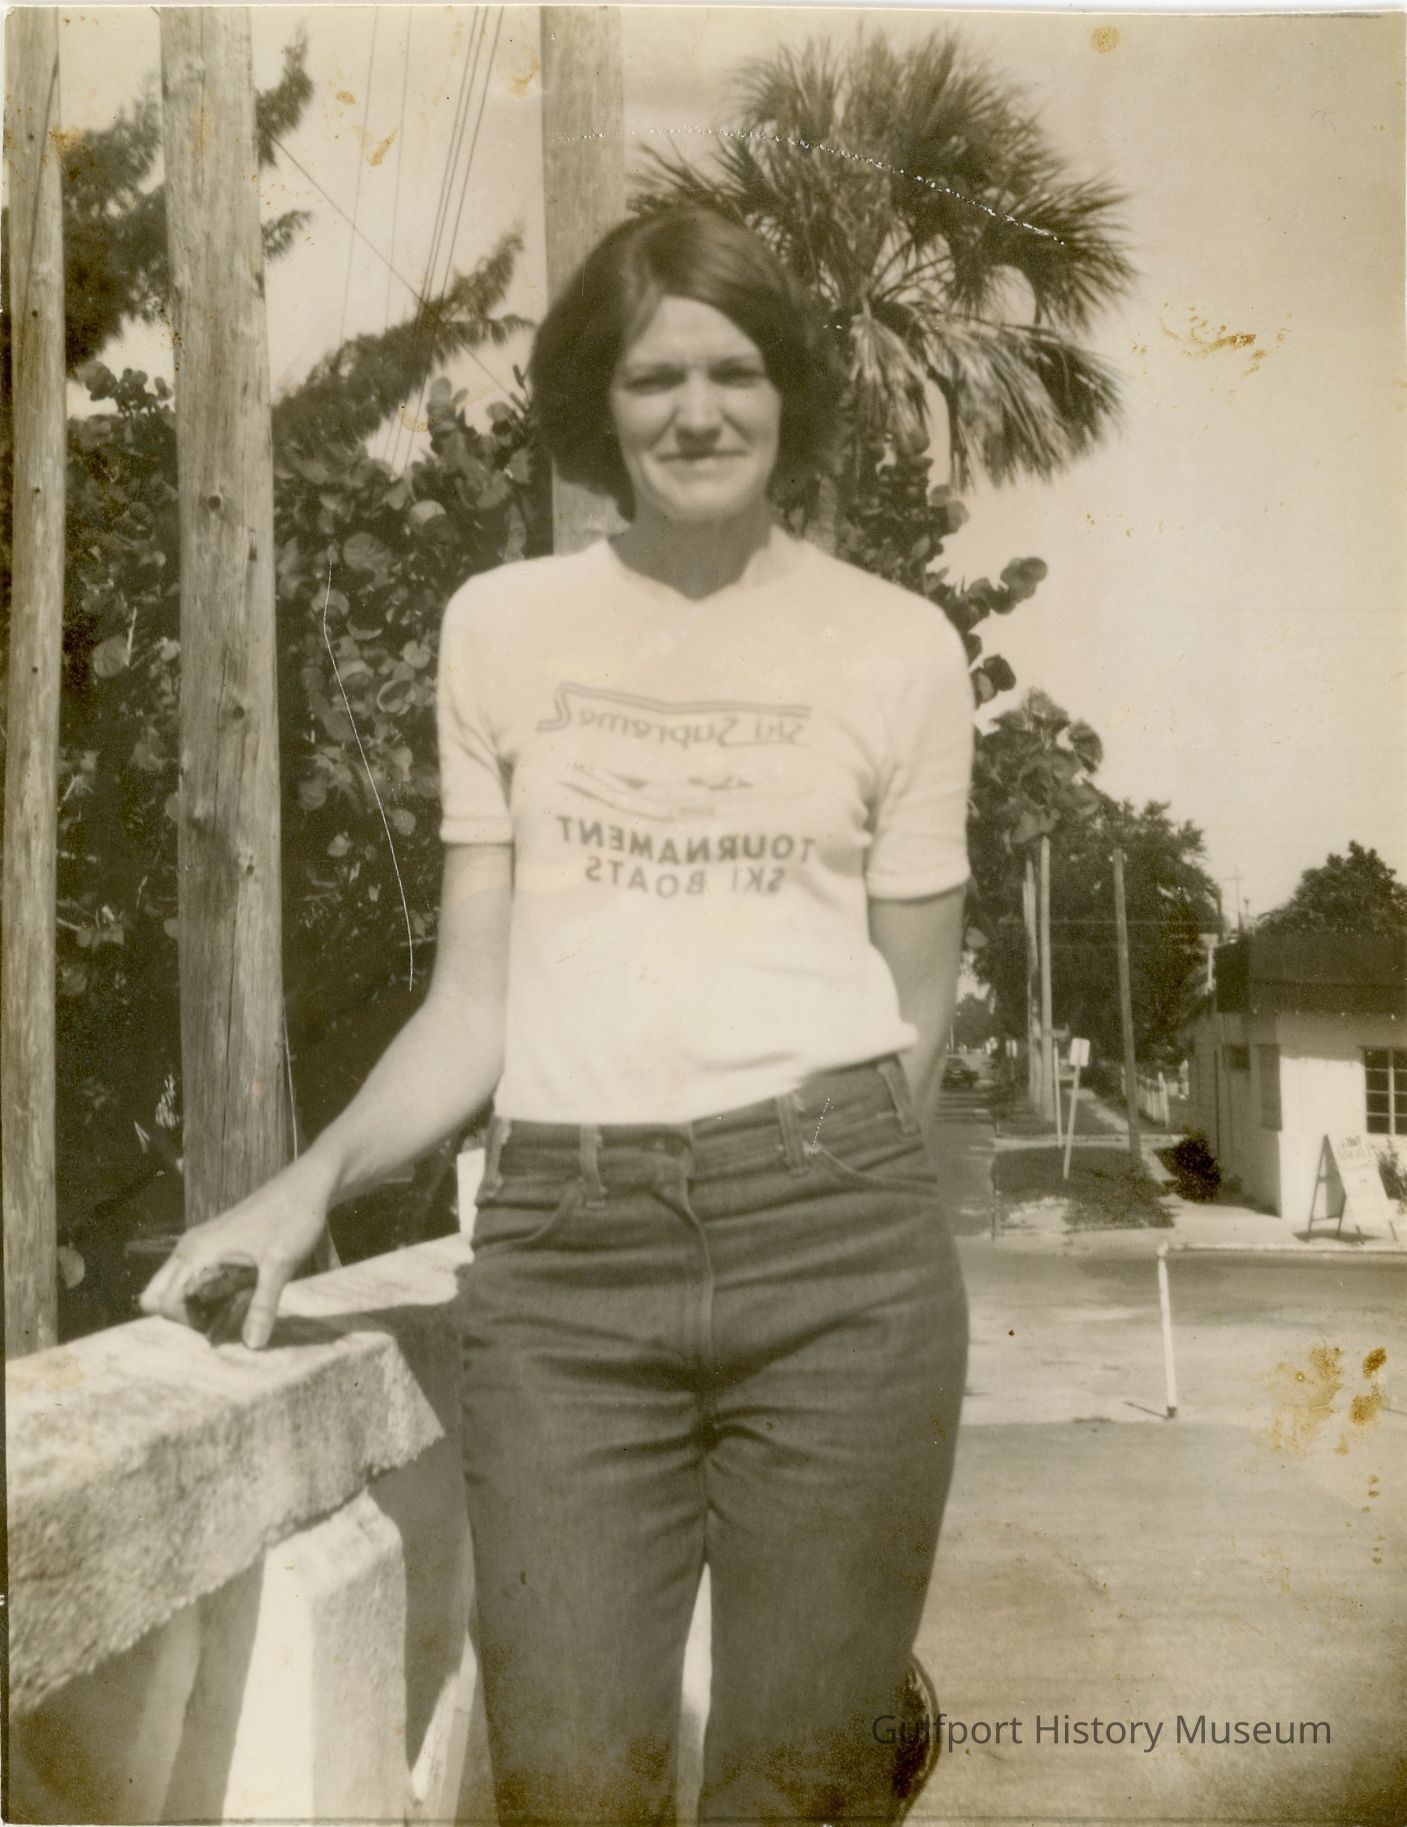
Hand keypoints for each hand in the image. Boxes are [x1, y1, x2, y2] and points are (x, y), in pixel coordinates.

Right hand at [139, 1159, 332, 1348]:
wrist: (308, 1184)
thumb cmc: (293, 1218)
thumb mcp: (280, 1264)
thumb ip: (262, 1306)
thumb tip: (252, 1346)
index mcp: (198, 1251)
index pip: (164, 1302)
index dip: (187, 1322)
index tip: (220, 1325)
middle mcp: (190, 1246)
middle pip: (157, 1294)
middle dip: (180, 1317)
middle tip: (219, 1321)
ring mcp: (200, 1242)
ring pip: (173, 1284)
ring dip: (193, 1304)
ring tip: (231, 1309)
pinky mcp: (214, 1242)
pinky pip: (190, 1273)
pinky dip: (203, 1291)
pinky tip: (236, 1294)